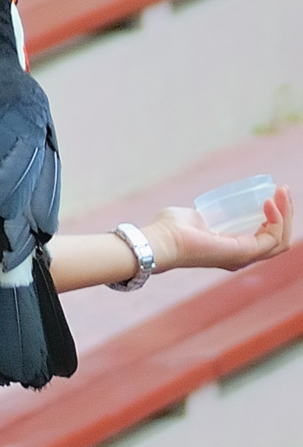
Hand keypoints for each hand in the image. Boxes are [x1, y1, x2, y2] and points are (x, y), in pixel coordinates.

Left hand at [144, 185, 292, 272]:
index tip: (273, 193)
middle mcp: (240, 256)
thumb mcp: (193, 219)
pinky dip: (277, 219)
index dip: (274, 216)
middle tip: (283, 189)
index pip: (265, 237)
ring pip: (280, 239)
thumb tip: (201, 214)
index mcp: (230, 249)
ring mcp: (243, 257)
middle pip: (278, 239)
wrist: (161, 239)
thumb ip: (201, 218)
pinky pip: (273, 238)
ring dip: (286, 213)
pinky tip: (269, 202)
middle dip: (285, 213)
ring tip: (281, 191)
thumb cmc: (169, 229)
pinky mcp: (243, 253)